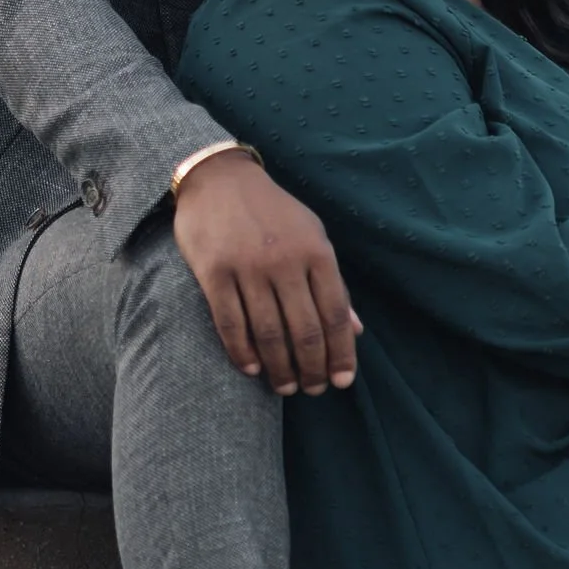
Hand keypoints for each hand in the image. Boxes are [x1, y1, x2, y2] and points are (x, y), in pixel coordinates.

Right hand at [171, 148, 360, 395]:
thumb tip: (355, 330)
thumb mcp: (313, 237)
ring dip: (280, 368)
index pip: (335, 314)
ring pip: (268, 333)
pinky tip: (253, 369)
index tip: (342, 381)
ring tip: (286, 386)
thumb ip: (333, 284)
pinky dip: (242, 352)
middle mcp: (285, 261)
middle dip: (313, 368)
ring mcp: (248, 267)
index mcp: (317, 252)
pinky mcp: (213, 272)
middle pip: (304, 330)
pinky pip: (230, 323)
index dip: (341, 353)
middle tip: (313, 390)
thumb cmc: (273, 213)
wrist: (218, 179)